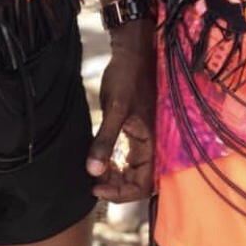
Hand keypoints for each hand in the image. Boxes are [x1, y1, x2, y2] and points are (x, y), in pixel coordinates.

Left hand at [86, 18, 155, 202]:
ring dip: (114, 177)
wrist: (133, 51)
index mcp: (154, 143)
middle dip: (116, 187)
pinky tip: (100, 159)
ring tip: (94, 173)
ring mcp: (145, 139)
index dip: (121, 193)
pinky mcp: (137, 131)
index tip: (96, 189)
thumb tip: (93, 172)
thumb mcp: (115, 108)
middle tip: (91, 182)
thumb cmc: (127, 77)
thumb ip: (105, 140)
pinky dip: (115, 164)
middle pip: (138, 182)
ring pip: (133, 171)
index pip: (143, 185)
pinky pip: (129, 158)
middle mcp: (153, 145)